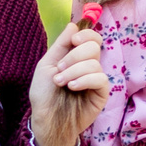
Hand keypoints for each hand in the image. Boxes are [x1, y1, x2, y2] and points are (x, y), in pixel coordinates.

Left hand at [28, 22, 110, 145]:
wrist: (46, 120)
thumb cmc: (44, 95)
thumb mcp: (47, 65)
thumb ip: (60, 45)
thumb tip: (74, 25)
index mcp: (76, 57)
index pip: (92, 38)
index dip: (86, 35)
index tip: (73, 42)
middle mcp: (88, 66)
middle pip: (94, 47)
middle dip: (75, 56)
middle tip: (60, 69)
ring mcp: (96, 80)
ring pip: (94, 64)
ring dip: (74, 71)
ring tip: (61, 83)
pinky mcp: (101, 94)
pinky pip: (100, 79)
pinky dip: (85, 80)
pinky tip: (72, 87)